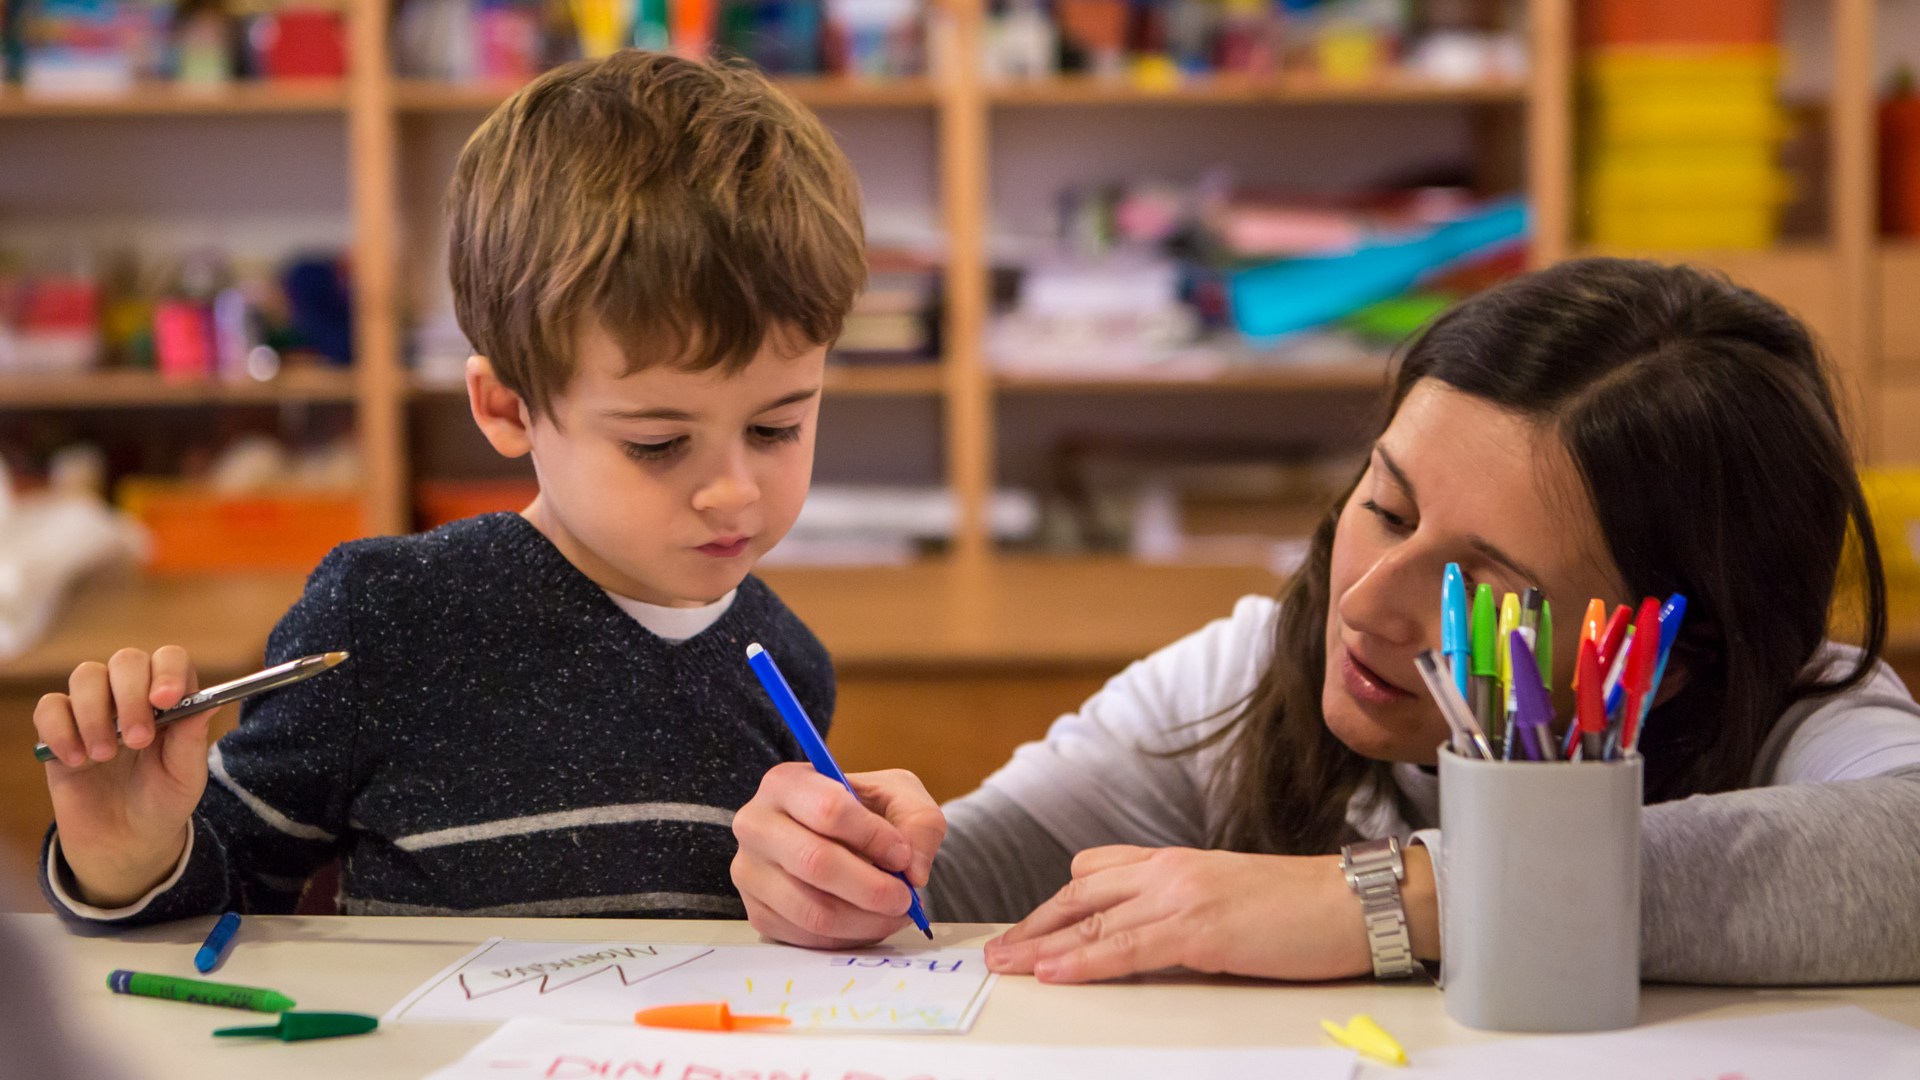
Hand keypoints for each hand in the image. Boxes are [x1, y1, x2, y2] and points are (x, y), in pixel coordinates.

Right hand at [34, 646, 212, 906]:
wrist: (126, 842)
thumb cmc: (163, 801)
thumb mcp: (186, 776)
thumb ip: (192, 739)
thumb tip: (207, 702)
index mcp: (170, 701)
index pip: (169, 659)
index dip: (168, 671)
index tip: (166, 700)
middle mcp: (132, 695)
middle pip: (126, 660)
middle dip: (131, 695)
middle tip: (137, 740)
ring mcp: (94, 710)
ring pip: (86, 676)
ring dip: (95, 714)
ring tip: (105, 756)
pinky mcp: (59, 730)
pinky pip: (50, 707)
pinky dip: (60, 730)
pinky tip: (76, 761)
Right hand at [731, 764, 946, 948]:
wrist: (841, 839)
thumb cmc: (867, 811)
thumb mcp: (901, 796)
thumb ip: (920, 823)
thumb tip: (913, 871)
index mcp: (786, 783)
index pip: (829, 809)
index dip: (874, 837)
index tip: (902, 855)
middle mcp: (756, 825)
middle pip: (816, 862)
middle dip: (872, 888)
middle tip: (905, 897)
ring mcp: (750, 872)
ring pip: (812, 910)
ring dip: (865, 919)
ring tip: (894, 913)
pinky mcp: (758, 912)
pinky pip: (807, 937)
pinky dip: (848, 937)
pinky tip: (869, 921)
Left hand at [983, 846, 1372, 983]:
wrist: (1353, 902)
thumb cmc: (1301, 907)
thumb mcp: (1226, 895)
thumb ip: (1182, 907)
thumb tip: (1146, 938)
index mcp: (1175, 861)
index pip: (1094, 873)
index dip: (1054, 905)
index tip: (1025, 929)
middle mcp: (1169, 871)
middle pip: (1080, 895)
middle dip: (1034, 926)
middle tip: (999, 953)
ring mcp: (1182, 897)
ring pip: (1092, 923)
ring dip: (1041, 947)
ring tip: (1007, 967)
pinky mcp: (1200, 930)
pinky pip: (1125, 949)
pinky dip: (1083, 962)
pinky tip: (1054, 973)